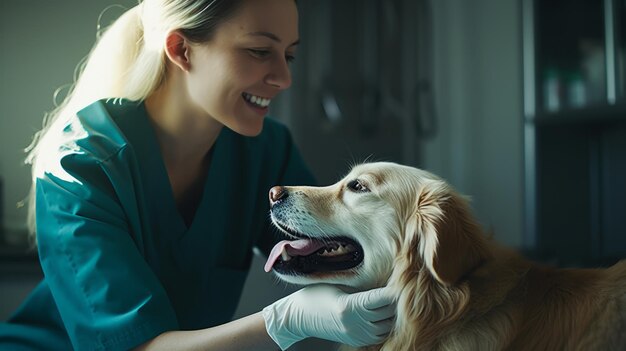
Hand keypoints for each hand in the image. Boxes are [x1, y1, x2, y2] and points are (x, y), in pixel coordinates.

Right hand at [262, 284, 395, 349]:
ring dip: (395, 313)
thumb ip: (362, 285)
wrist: (298, 317)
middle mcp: (354, 323)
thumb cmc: (315, 294)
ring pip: (388, 325)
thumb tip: (387, 279)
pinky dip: (388, 323)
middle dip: (399, 300)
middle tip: (407, 285)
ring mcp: (356, 334)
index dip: (395, 289)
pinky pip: (381, 334)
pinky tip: (389, 312)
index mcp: (349, 306)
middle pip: (388, 312)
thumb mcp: (337, 284)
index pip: (382, 298)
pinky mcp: (357, 341)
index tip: (406, 278)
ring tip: (400, 298)